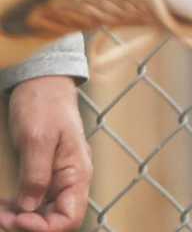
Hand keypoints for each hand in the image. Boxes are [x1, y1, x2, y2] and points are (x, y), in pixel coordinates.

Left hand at [2, 77, 88, 231]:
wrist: (42, 82)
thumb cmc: (44, 104)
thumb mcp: (37, 139)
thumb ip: (35, 175)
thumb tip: (29, 207)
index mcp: (77, 173)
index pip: (70, 218)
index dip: (43, 227)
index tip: (16, 218)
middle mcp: (71, 179)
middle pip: (56, 219)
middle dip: (27, 224)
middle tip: (1, 216)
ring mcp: (58, 177)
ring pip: (44, 213)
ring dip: (20, 218)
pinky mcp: (45, 174)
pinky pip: (35, 200)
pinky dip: (18, 207)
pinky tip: (4, 204)